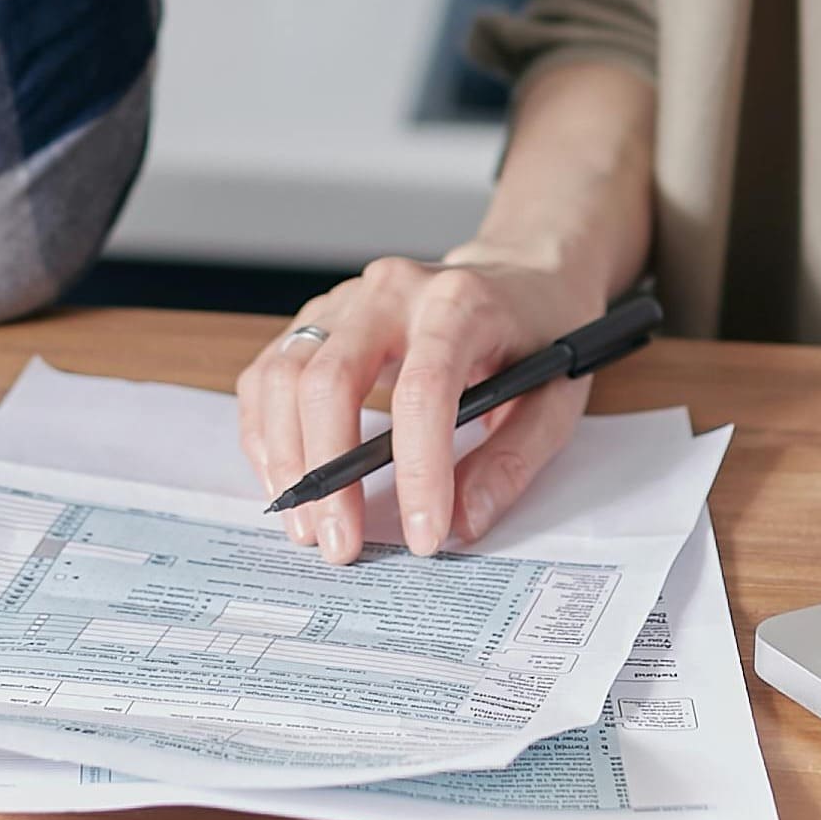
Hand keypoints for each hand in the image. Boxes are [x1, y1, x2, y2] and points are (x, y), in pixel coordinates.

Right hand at [235, 247, 604, 564]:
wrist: (519, 274)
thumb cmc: (537, 336)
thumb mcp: (554, 398)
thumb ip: (512, 461)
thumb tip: (463, 522)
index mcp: (460, 303)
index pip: (424, 388)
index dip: (419, 469)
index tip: (422, 536)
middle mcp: (392, 291)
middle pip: (330, 378)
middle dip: (327, 472)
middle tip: (339, 545)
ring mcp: (347, 300)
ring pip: (285, 374)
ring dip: (284, 458)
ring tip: (305, 526)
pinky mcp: (319, 319)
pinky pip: (269, 374)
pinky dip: (266, 432)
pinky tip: (284, 479)